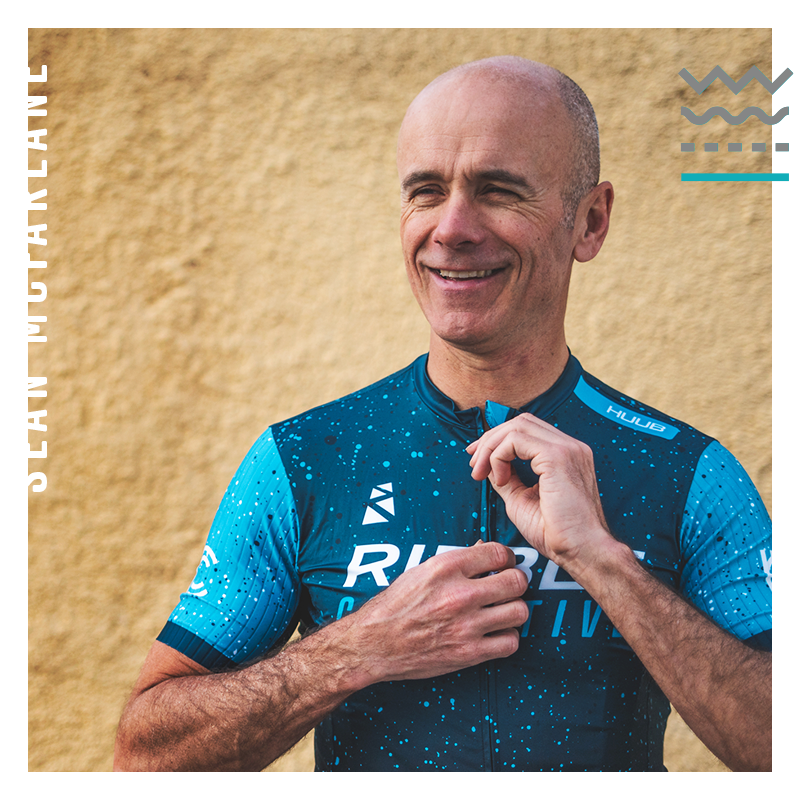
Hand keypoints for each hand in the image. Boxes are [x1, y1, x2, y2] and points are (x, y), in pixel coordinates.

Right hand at [345, 541, 528, 683]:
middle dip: (516, 581)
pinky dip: (507, 638)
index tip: (505, 563)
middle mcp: (460, 594)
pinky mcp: (469, 652)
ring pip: (519, 612)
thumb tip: (484, 550)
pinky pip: (510, 643)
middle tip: (509, 586)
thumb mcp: (422, 571)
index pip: (498, 553)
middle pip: (516, 581)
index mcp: (446, 568)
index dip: (507, 557)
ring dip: (514, 610)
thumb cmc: (396, 605)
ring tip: (503, 610)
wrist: (375, 643)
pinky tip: (496, 632)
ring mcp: (467, 625)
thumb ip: (456, 562)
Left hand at [466, 413, 611, 570]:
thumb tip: (488, 466)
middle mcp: (570, 447)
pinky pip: (516, 440)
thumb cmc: (559, 533)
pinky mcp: (558, 456)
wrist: (582, 551)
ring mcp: (567, 448)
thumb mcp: (522, 499)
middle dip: (490, 440)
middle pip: (520, 422)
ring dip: (491, 448)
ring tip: (482, 473)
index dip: (498, 440)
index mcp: (566, 455)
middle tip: (474, 464)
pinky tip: (500, 479)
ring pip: (516, 427)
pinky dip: (499, 456)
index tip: (479, 460)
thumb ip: (507, 478)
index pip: (527, 430)